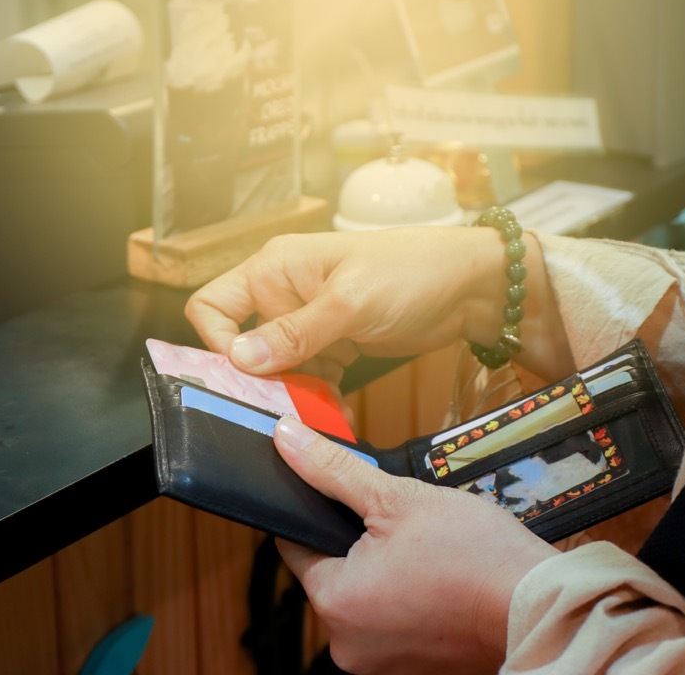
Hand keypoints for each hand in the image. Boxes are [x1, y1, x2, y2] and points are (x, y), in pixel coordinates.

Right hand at [185, 227, 570, 382]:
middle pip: (243, 345)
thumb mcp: (349, 304)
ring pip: (277, 369)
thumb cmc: (411, 272)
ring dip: (291, 394)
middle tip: (279, 409)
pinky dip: (317, 397)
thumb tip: (240, 358)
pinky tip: (333, 413)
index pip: (213, 306)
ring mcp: (309, 321)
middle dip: (259, 379)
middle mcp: (284, 293)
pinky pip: (309, 377)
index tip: (245, 374)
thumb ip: (295, 333)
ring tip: (313, 415)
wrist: (471, 286)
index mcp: (274, 268)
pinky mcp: (334, 344)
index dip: (218, 342)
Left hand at [273, 415, 556, 674]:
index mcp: (334, 603)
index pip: (297, 547)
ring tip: (427, 552)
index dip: (320, 514)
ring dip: (387, 569)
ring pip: (367, 594)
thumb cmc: (476, 556)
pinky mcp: (415, 666)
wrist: (541, 604)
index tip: (346, 499)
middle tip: (401, 524)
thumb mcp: (396, 497)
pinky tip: (438, 577)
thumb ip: (333, 470)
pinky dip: (410, 595)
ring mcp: (383, 662)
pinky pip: (396, 618)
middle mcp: (349, 644)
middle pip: (334, 572)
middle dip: (360, 543)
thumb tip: (288, 440)